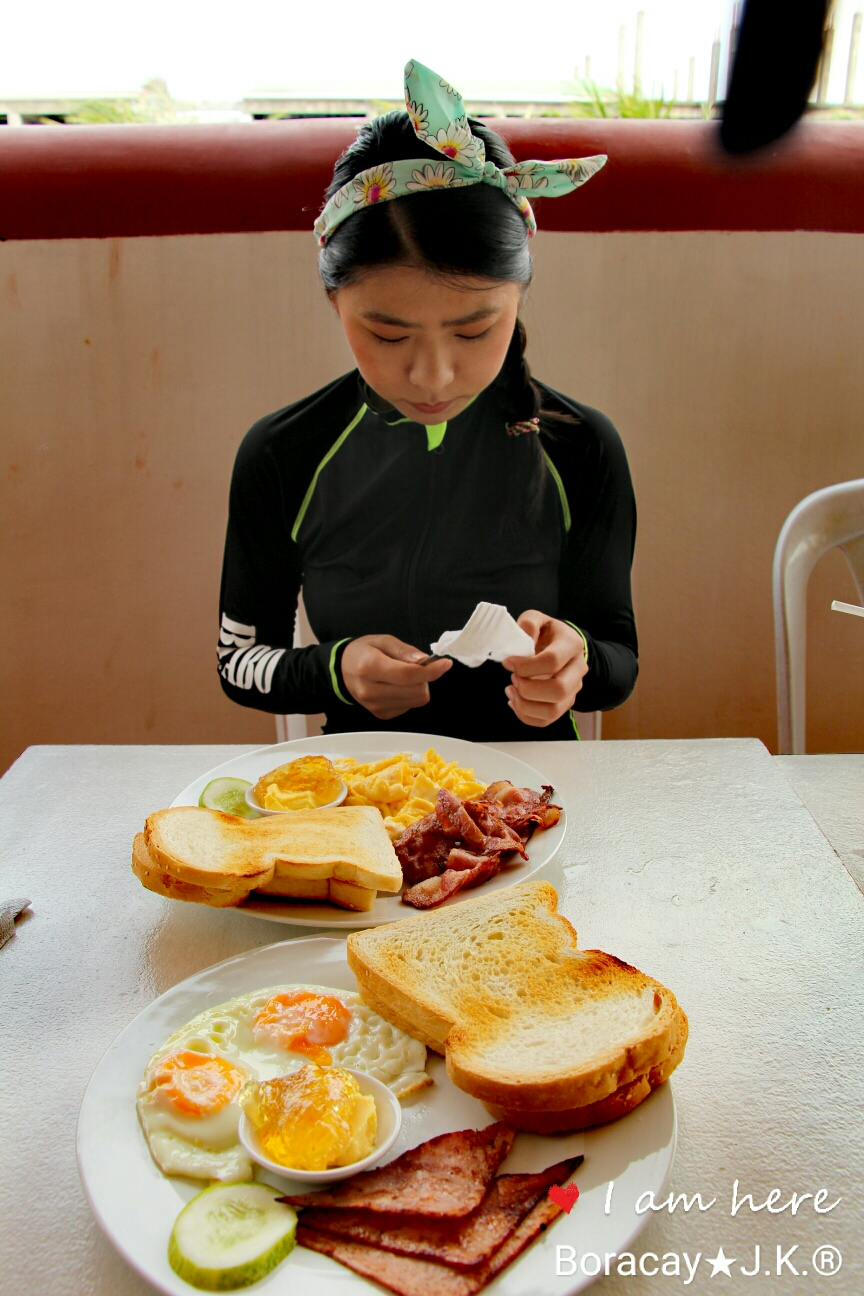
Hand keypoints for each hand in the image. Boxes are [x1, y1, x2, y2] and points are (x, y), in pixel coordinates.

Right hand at [341, 635, 451, 719]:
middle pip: (416, 691)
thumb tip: (424, 661)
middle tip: (416, 666)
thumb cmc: (363, 652)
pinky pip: (409, 707)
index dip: (431, 671)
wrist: (342, 670)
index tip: (445, 664)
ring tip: (405, 676)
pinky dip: (410, 696)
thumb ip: (404, 650)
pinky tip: (397, 686)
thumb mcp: (382, 641)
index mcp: (369, 667)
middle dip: (425, 678)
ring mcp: (375, 706)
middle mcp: (370, 691)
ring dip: (418, 687)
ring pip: (416, 701)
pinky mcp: (381, 715)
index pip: (408, 675)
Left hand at [502, 611, 587, 727]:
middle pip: (558, 690)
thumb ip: (528, 624)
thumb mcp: (536, 619)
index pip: (552, 661)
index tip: (508, 663)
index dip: (526, 665)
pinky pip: (546, 720)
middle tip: (513, 678)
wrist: (559, 646)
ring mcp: (573, 690)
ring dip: (525, 705)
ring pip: (553, 710)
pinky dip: (525, 715)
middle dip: (528, 688)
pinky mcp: (564, 704)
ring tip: (511, 690)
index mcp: (572, 644)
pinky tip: (514, 701)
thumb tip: (524, 637)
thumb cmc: (545, 634)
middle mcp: (578, 669)